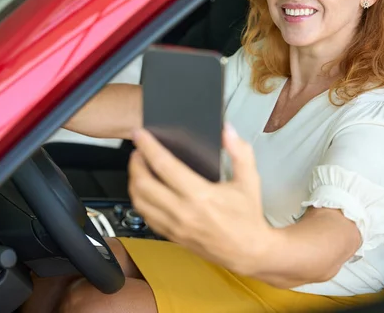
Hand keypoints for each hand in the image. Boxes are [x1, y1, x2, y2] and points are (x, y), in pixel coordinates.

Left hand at [128, 124, 272, 273]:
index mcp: (200, 195)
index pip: (164, 166)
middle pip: (143, 184)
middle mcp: (182, 211)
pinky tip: (145, 190)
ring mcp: (174, 226)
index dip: (148, 147)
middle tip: (138, 150)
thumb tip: (227, 130)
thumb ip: (240, 152)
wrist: (248, 252)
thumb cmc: (248, 216)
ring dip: (133, 182)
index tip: (139, 134)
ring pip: (139, 202)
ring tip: (139, 168)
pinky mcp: (172, 236)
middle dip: (135, 163)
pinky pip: (146, 217)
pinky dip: (140, 200)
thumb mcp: (250, 180)